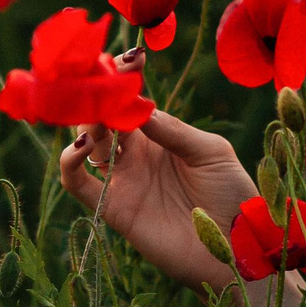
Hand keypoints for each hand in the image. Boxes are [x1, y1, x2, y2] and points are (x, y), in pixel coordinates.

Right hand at [58, 54, 255, 292]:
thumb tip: (138, 106)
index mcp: (161, 136)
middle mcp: (137, 155)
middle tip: (97, 73)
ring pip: (87, 141)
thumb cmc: (232, 196)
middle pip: (103, 116)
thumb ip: (173, 130)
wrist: (236, 250)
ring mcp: (123, 180)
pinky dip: (69, 162)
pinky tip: (82, 146)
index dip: (125, 77)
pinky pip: (76, 182)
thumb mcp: (211, 153)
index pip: (133, 100)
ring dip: (85, 121)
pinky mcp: (113, 208)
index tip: (129, 56)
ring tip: (97, 111)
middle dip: (98, 92)